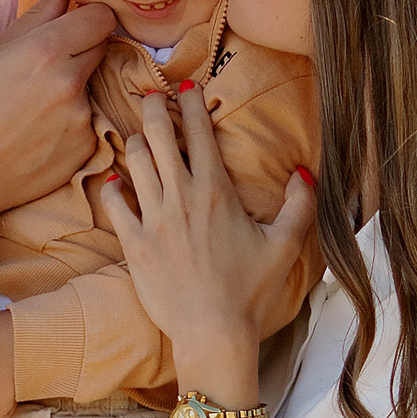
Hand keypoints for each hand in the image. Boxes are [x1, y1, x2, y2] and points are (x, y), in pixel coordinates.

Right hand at [0, 0, 113, 222]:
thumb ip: (38, 16)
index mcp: (45, 50)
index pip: (102, 17)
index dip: (92, 18)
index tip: (78, 23)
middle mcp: (70, 81)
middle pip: (103, 47)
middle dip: (83, 49)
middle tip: (48, 66)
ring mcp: (82, 115)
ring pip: (93, 85)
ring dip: (74, 88)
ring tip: (36, 108)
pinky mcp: (87, 145)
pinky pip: (90, 120)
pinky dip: (72, 122)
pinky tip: (41, 133)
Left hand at [103, 83, 315, 380]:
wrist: (212, 332)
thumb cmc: (250, 291)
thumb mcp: (285, 246)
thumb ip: (300, 205)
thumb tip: (304, 173)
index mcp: (216, 191)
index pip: (198, 132)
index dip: (190, 103)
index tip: (185, 86)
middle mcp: (181, 197)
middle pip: (157, 134)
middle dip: (152, 107)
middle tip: (150, 96)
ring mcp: (153, 218)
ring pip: (133, 161)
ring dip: (134, 141)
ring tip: (137, 136)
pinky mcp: (133, 242)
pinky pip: (113, 202)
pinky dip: (112, 186)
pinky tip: (115, 181)